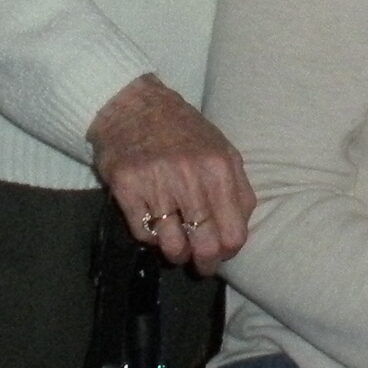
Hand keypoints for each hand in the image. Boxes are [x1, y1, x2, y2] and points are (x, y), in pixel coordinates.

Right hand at [88, 74, 254, 276]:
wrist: (132, 105)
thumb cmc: (182, 130)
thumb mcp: (221, 149)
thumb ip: (237, 188)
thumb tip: (241, 227)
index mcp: (220, 168)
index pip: (234, 233)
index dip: (228, 251)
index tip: (221, 251)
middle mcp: (190, 177)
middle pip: (205, 246)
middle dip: (204, 262)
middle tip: (199, 262)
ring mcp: (156, 183)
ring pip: (173, 247)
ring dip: (176, 252)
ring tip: (176, 244)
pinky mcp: (126, 189)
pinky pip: (143, 234)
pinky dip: (150, 236)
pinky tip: (153, 222)